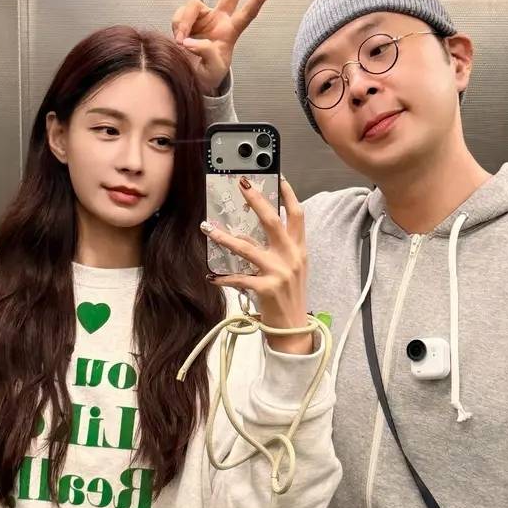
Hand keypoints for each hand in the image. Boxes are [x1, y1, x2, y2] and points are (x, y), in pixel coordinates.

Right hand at [171, 0, 273, 93]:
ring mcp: (203, 17)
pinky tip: (178, 40)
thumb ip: (205, 54)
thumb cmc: (207, 75)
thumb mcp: (211, 71)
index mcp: (230, 32)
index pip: (247, 14)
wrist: (191, 76)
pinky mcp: (186, 19)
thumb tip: (191, 41)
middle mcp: (219, 19)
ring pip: (192, 6)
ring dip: (184, 22)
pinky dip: (176, 26)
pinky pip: (178, 16)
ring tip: (181, 42)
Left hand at [201, 178, 311, 354]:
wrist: (293, 330)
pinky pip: (238, 278)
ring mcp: (279, 272)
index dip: (289, 195)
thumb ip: (277, 250)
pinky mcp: (266, 289)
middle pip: (273, 221)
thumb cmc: (289, 298)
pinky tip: (211, 276)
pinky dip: (222, 277)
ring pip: (247, 247)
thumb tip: (249, 233)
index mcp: (299, 250)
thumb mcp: (290, 270)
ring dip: (225, 237)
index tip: (278, 177)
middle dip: (257, 200)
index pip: (297, 216)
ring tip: (208, 228)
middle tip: (242, 185)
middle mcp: (291, 257)